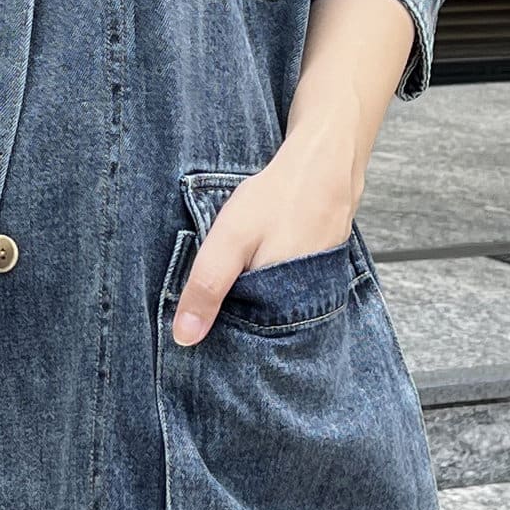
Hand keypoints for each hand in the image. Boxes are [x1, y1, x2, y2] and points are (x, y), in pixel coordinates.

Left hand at [171, 137, 359, 346]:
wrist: (325, 165)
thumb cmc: (277, 201)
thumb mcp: (230, 242)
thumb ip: (207, 287)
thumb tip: (184, 338)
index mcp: (283, 311)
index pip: (244, 343)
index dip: (218, 335)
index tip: (196, 329)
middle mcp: (305, 310)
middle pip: (260, 329)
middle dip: (235, 321)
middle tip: (211, 301)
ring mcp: (317, 293)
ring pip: (274, 310)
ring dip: (251, 303)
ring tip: (233, 284)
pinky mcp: (320, 276)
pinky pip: (288, 292)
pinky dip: (269, 286)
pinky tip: (256, 267)